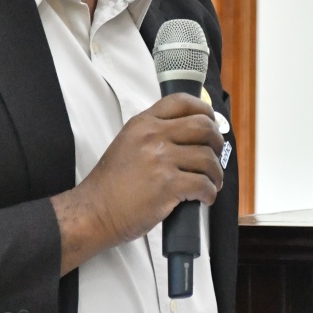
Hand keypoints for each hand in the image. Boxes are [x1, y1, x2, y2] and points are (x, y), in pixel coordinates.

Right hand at [50, 93, 222, 273]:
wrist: (95, 211)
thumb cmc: (111, 183)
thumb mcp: (128, 143)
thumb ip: (154, 133)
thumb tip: (188, 136)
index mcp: (144, 123)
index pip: (182, 101)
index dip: (204, 111)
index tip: (212, 123)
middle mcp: (153, 136)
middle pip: (202, 126)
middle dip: (217, 142)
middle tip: (215, 155)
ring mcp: (161, 159)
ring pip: (207, 157)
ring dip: (215, 173)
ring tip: (211, 182)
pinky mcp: (168, 185)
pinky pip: (203, 184)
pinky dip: (209, 193)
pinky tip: (204, 198)